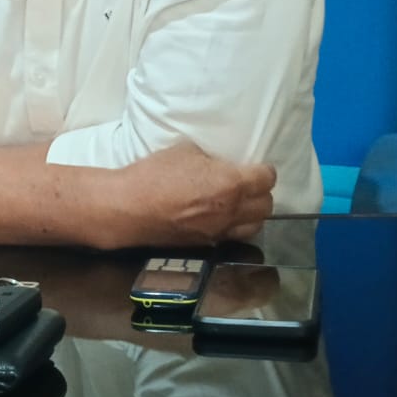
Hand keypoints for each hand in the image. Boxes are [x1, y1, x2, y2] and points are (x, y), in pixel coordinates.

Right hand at [105, 142, 275, 248]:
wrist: (129, 209)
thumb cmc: (155, 174)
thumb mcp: (186, 151)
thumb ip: (210, 159)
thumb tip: (218, 165)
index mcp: (230, 184)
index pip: (267, 179)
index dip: (264, 170)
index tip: (257, 166)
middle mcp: (232, 211)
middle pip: (266, 206)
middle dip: (262, 192)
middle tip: (249, 183)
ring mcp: (220, 232)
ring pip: (255, 226)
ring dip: (253, 213)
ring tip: (240, 203)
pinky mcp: (207, 245)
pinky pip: (233, 236)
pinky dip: (234, 226)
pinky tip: (221, 217)